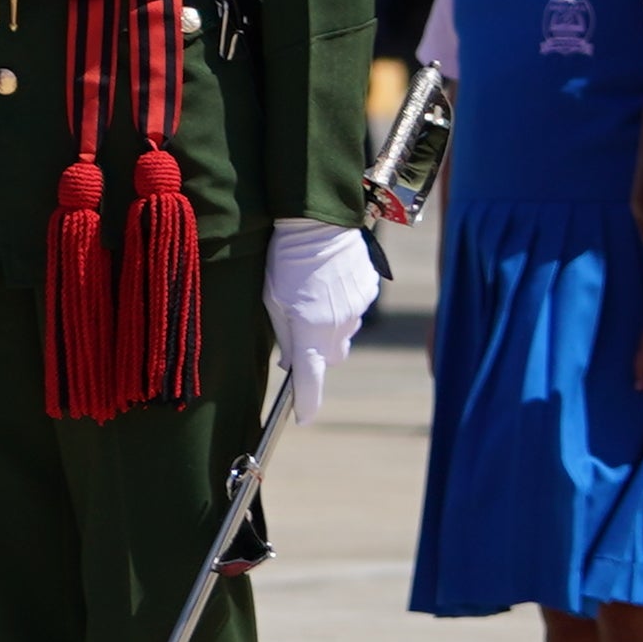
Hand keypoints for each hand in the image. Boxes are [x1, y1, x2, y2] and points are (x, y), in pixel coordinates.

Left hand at [262, 220, 383, 407]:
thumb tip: (291, 363)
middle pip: (329, 357)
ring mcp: (358, 311)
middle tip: (298, 326)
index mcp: (310, 332)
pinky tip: (329, 281)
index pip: (310, 381)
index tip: (301, 418)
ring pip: (343, 333)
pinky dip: (342, 305)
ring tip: (312, 293)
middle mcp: (339, 327)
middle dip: (315, 351)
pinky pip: (355, 310)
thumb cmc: (284, 259)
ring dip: (329, 325)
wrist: (318, 222)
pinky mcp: (370, 293)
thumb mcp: (272, 299)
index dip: (306, 403)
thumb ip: (285, 336)